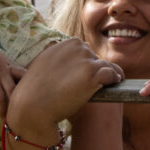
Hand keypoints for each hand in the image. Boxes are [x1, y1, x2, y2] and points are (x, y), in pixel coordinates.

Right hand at [0, 42, 24, 118]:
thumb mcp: (1, 59)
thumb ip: (9, 68)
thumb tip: (16, 75)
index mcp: (9, 68)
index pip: (23, 76)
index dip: (30, 85)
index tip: (35, 95)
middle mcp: (2, 75)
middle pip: (13, 91)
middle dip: (18, 103)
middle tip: (21, 114)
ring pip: (1, 98)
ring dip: (3, 110)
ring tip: (5, 120)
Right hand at [5, 38, 122, 135]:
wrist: (32, 106)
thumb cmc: (35, 89)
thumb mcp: (43, 63)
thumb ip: (59, 56)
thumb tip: (76, 52)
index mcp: (66, 43)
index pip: (83, 49)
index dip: (85, 61)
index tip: (85, 72)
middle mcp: (77, 48)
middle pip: (94, 57)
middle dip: (94, 68)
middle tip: (92, 82)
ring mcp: (86, 62)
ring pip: (106, 65)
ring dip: (110, 73)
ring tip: (113, 80)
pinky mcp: (92, 77)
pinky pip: (112, 74)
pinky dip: (116, 78)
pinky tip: (116, 82)